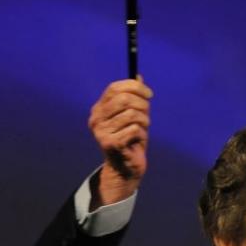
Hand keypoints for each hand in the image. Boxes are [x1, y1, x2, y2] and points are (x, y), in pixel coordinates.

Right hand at [88, 78, 152, 206]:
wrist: (125, 168)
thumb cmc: (130, 140)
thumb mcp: (131, 116)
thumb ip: (133, 98)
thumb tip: (138, 76)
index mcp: (99, 110)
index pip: (114, 88)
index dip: (134, 87)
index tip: (149, 94)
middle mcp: (96, 119)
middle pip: (124, 99)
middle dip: (142, 104)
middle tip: (147, 114)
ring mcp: (102, 132)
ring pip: (132, 114)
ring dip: (144, 121)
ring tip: (142, 130)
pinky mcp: (111, 144)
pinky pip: (135, 129)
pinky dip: (142, 134)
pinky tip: (138, 141)